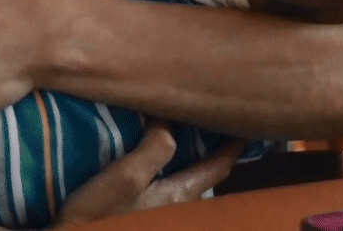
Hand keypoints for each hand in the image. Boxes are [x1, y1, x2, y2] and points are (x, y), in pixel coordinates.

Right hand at [55, 123, 243, 225]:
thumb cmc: (95, 217)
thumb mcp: (124, 178)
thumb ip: (153, 150)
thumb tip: (172, 122)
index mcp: (178, 196)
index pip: (217, 167)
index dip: (234, 146)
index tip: (247, 125)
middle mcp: (177, 209)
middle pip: (205, 177)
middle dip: (212, 153)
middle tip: (215, 125)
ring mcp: (161, 217)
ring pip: (186, 184)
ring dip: (188, 162)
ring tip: (186, 138)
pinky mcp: (142, 219)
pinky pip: (166, 191)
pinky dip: (168, 173)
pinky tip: (156, 165)